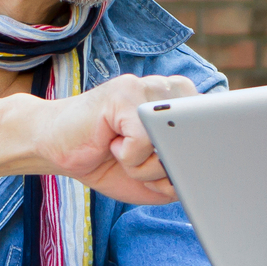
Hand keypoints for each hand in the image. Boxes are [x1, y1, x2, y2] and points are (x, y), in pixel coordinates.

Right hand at [27, 73, 192, 204]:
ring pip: (169, 143)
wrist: (52, 147)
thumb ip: (178, 176)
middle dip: (168, 169)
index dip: (196, 162)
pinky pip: (143, 141)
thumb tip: (196, 173)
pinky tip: (110, 145)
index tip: (181, 171)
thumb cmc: (104, 161)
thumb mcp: (150, 177)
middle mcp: (169, 90)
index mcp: (181, 105)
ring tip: (122, 153)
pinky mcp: (124, 94)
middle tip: (140, 164)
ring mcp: (147, 87)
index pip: (214, 133)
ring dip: (145, 166)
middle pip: (193, 144)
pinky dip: (128, 158)